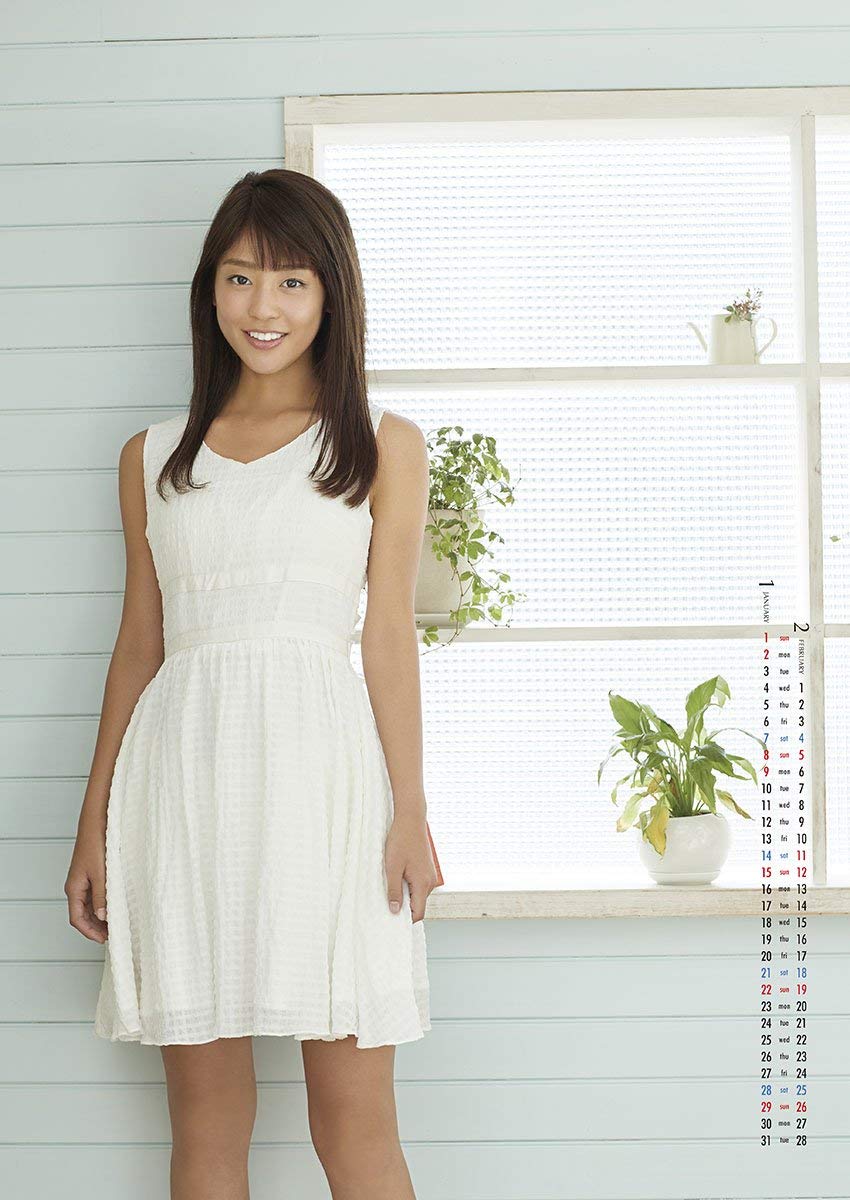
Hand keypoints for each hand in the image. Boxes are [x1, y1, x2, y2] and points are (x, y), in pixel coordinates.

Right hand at [64, 823, 108, 943]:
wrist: (96, 823)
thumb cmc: (96, 844)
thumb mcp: (101, 873)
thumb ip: (102, 895)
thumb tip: (103, 917)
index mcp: (74, 888)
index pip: (76, 919)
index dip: (89, 932)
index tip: (103, 940)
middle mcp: (76, 887)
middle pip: (82, 915)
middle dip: (95, 928)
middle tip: (112, 935)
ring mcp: (83, 881)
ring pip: (89, 907)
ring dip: (99, 918)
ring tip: (115, 924)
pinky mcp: (91, 875)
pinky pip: (94, 896)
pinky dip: (102, 905)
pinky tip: (114, 907)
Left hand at [384, 813, 438, 922]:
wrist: (411, 820)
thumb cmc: (401, 840)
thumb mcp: (392, 867)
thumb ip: (394, 890)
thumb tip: (394, 910)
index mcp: (422, 883)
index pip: (418, 913)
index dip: (405, 919)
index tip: (392, 920)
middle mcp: (430, 881)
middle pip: (418, 904)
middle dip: (404, 906)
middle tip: (387, 902)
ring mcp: (430, 874)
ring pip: (418, 894)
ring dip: (406, 894)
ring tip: (391, 884)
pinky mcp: (427, 869)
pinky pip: (419, 884)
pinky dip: (409, 886)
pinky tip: (398, 876)